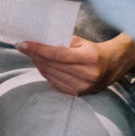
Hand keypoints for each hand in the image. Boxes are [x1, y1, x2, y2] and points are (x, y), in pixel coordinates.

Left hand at [18, 32, 134, 97]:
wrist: (112, 66)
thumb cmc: (93, 51)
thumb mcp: (81, 41)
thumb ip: (61, 41)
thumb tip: (37, 41)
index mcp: (88, 59)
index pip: (56, 54)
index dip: (37, 49)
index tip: (22, 44)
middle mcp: (86, 75)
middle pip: (51, 65)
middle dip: (34, 55)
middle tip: (23, 46)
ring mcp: (82, 87)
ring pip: (49, 74)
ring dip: (38, 63)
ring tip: (32, 54)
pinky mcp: (77, 94)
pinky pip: (53, 82)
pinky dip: (45, 73)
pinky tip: (42, 65)